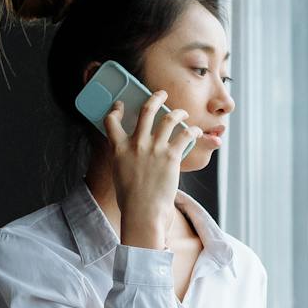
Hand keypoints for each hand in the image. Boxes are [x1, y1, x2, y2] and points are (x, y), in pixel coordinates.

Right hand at [103, 86, 201, 249]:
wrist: (143, 212)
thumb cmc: (132, 201)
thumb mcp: (120, 176)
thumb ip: (125, 161)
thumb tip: (131, 157)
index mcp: (119, 149)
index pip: (111, 122)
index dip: (115, 110)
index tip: (120, 105)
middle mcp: (136, 144)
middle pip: (146, 111)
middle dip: (155, 98)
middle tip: (162, 94)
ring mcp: (154, 149)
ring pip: (168, 118)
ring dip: (178, 112)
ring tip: (183, 112)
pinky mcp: (171, 156)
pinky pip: (185, 135)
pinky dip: (192, 130)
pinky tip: (196, 131)